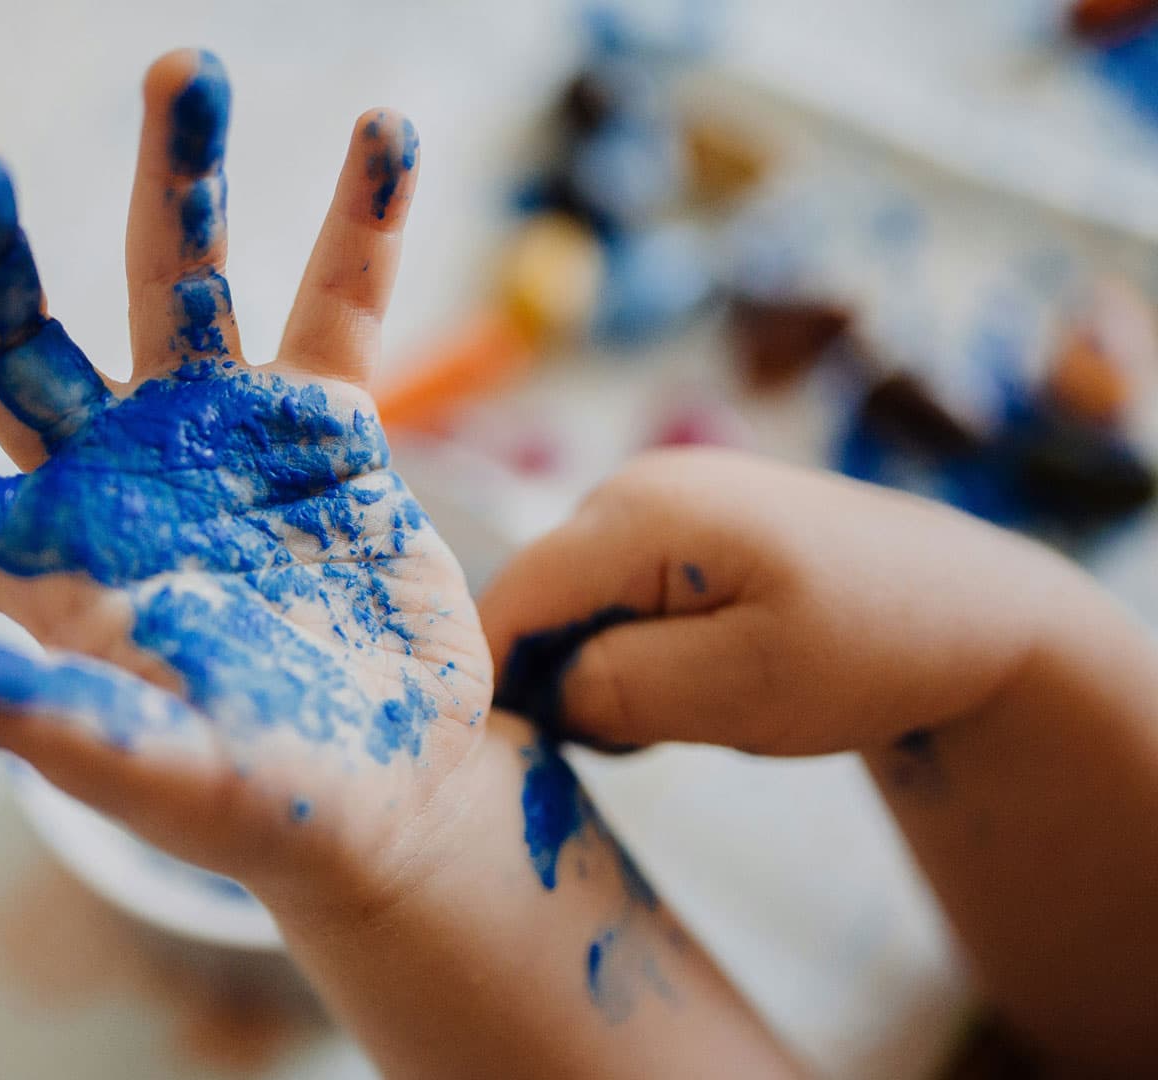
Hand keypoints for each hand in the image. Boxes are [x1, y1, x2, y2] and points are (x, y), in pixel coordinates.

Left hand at [0, 50, 490, 898]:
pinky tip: (383, 135)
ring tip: (189, 71)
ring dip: (181, 179)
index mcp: (51, 564)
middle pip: (23, 343)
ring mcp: (216, 438)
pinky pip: (334, 307)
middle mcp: (115, 479)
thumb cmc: (268, 802)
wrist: (398, 786)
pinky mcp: (318, 429)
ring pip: (177, 283)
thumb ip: (44, 719)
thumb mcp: (157, 768)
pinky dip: (359, 226)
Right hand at [479, 448, 1157, 1073]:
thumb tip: (538, 692)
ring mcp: (656, 500)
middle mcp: (632, 487)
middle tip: (642, 738)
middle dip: (560, 681)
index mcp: (641, 512)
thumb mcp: (741, 689)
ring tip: (686, 709)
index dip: (496, 683)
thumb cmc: (869, 650)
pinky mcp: (678, 526)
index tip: (533, 754)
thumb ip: (617, 688)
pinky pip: (612, 597)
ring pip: (571, 605)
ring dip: (600, 671)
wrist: (973, 611)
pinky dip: (632, 651)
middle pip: (535, 601)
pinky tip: (697, 678)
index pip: (510, 600)